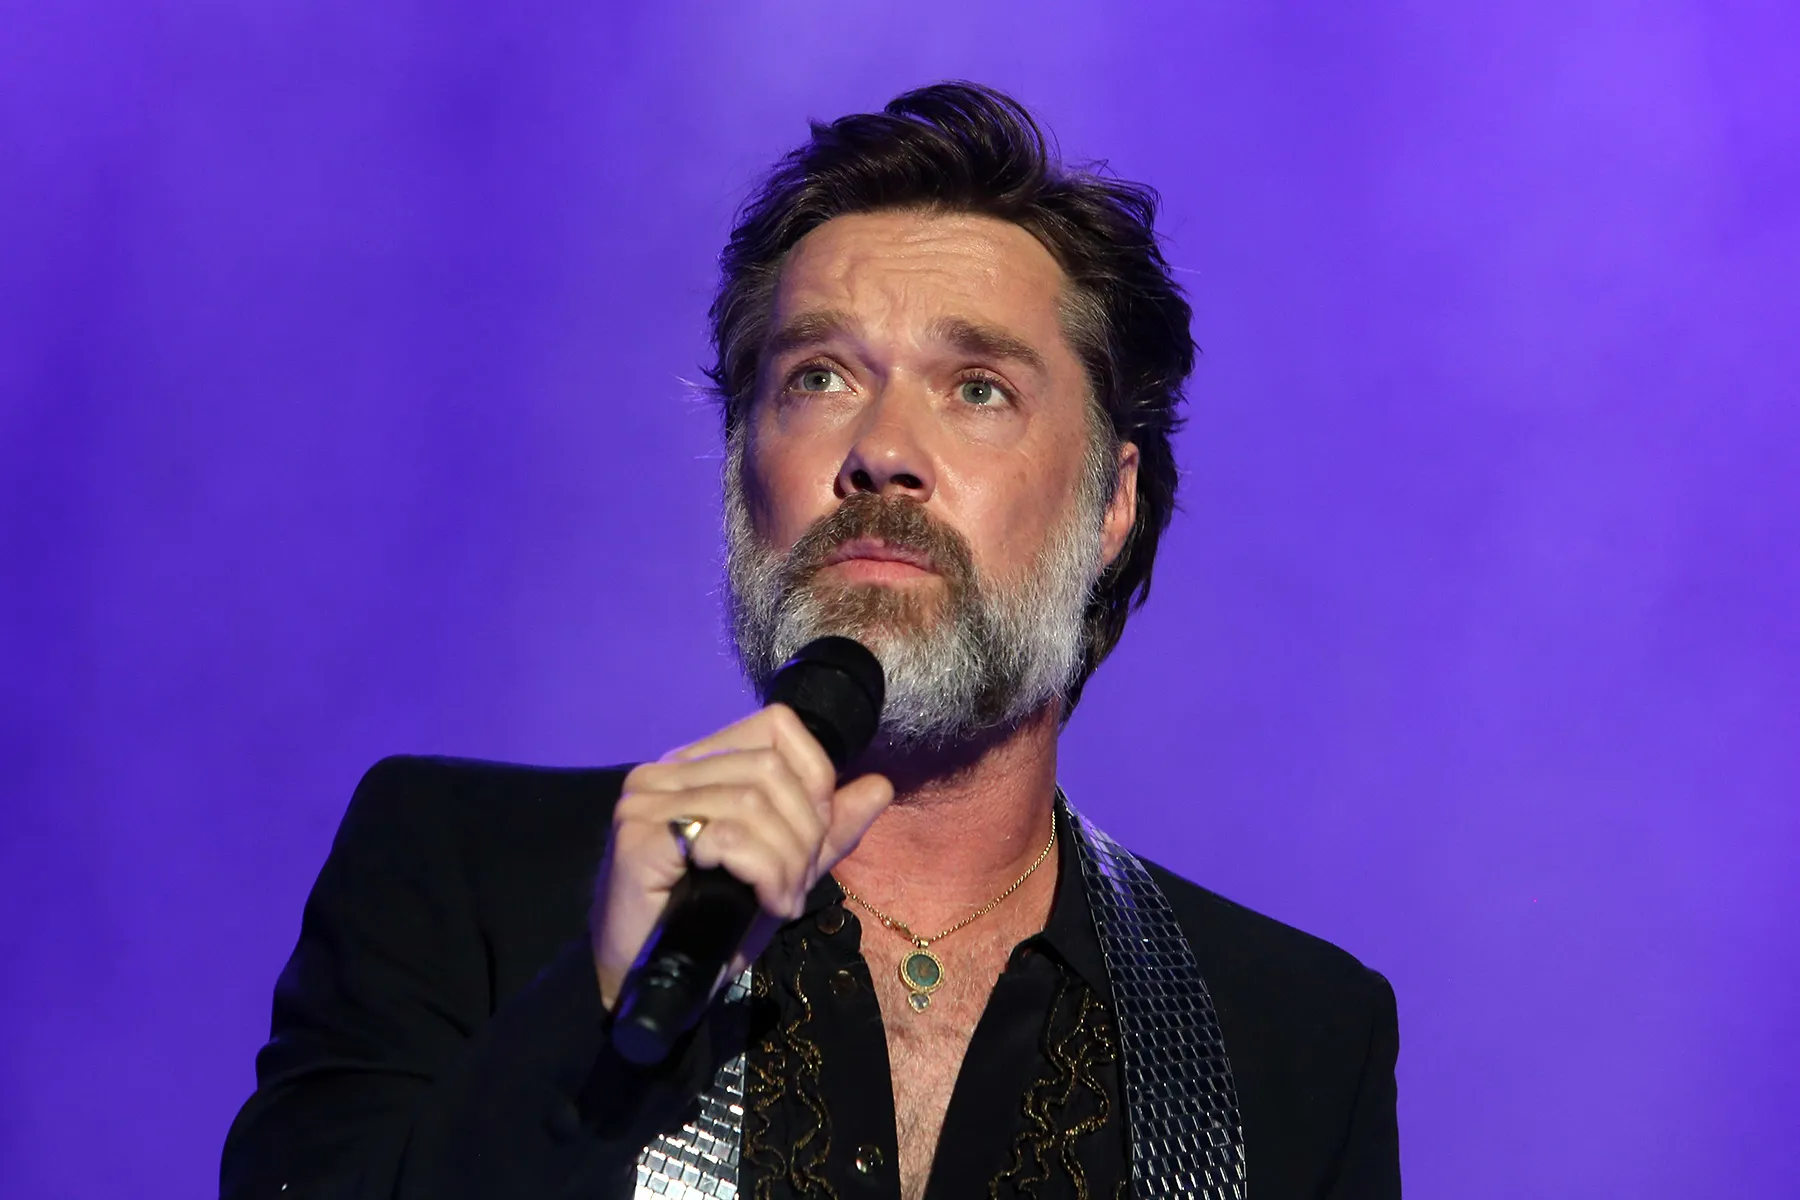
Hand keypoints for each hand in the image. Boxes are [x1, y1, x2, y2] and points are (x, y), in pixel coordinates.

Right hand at [590, 704, 893, 1010]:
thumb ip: (828, 828)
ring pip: (753, 802)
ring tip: (780, 901)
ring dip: (786, 861)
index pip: (777, 727)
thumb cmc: (711, 925)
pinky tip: (763, 902)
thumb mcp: (782, 869)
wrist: (649, 985)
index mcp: (699, 764)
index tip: (813, 839)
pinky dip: (762, 872)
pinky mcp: (638, 836)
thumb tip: (880, 785)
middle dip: (803, 833)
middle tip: (795, 887)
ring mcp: (647, 800)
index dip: (813, 778)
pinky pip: (727, 836)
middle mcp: (667, 770)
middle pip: (771, 768)